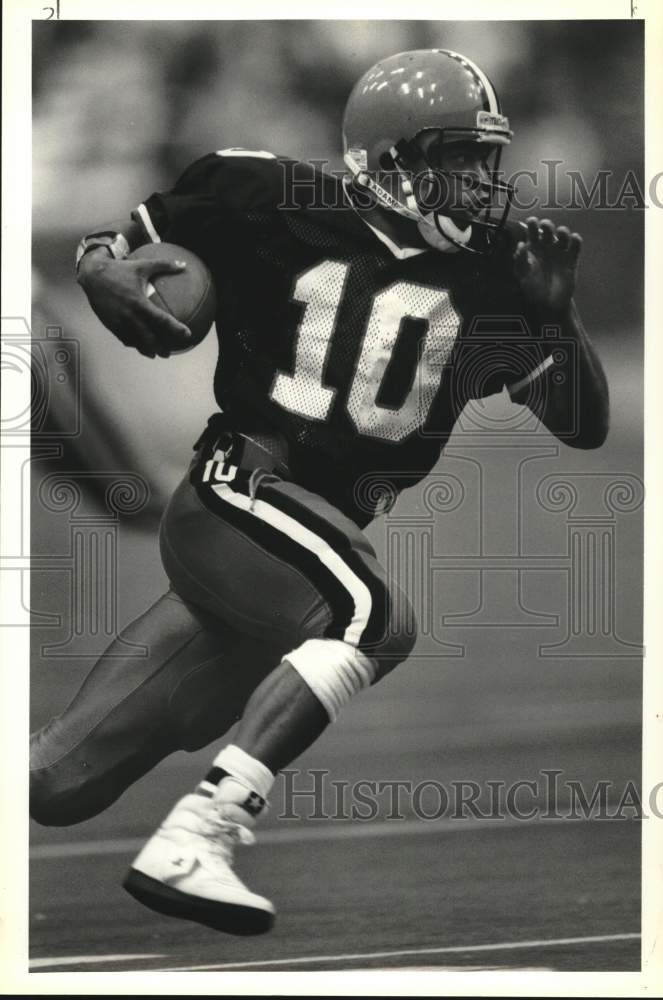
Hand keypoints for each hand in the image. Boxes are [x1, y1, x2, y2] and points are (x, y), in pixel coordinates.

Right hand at [77, 252, 191, 357]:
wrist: (92, 275)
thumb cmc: (120, 269)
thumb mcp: (142, 265)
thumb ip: (164, 265)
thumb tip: (184, 265)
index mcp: (139, 303)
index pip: (162, 320)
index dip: (176, 329)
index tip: (187, 335)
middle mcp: (129, 315)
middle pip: (149, 339)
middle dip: (160, 348)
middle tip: (168, 353)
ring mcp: (119, 322)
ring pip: (135, 342)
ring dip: (146, 350)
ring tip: (154, 354)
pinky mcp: (110, 324)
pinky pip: (123, 338)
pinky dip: (133, 343)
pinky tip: (138, 345)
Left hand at [513, 217, 581, 312]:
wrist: (549, 303)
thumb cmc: (533, 288)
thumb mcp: (523, 275)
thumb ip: (520, 260)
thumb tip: (520, 245)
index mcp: (533, 248)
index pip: (532, 231)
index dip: (532, 224)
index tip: (532, 221)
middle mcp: (546, 247)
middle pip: (548, 229)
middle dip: (547, 224)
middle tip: (545, 226)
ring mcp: (559, 252)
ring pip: (563, 234)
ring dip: (563, 231)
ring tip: (561, 234)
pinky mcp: (571, 258)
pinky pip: (575, 245)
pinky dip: (576, 240)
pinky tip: (573, 241)